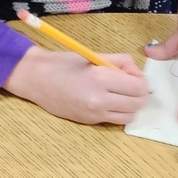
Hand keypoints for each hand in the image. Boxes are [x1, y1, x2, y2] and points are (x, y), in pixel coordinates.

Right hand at [2, 46, 148, 123]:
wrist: (36, 79)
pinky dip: (119, 112)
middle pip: (137, 103)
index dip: (141, 80)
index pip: (138, 87)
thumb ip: (118, 61)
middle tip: (132, 84)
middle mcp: (99, 99)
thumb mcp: (93, 55)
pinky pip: (115, 120)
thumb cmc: (63, 63)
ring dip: (131, 105)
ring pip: (130, 116)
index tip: (133, 75)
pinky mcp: (89, 122)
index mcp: (100, 78)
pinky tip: (110, 101)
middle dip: (140, 94)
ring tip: (122, 94)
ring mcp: (94, 114)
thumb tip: (135, 71)